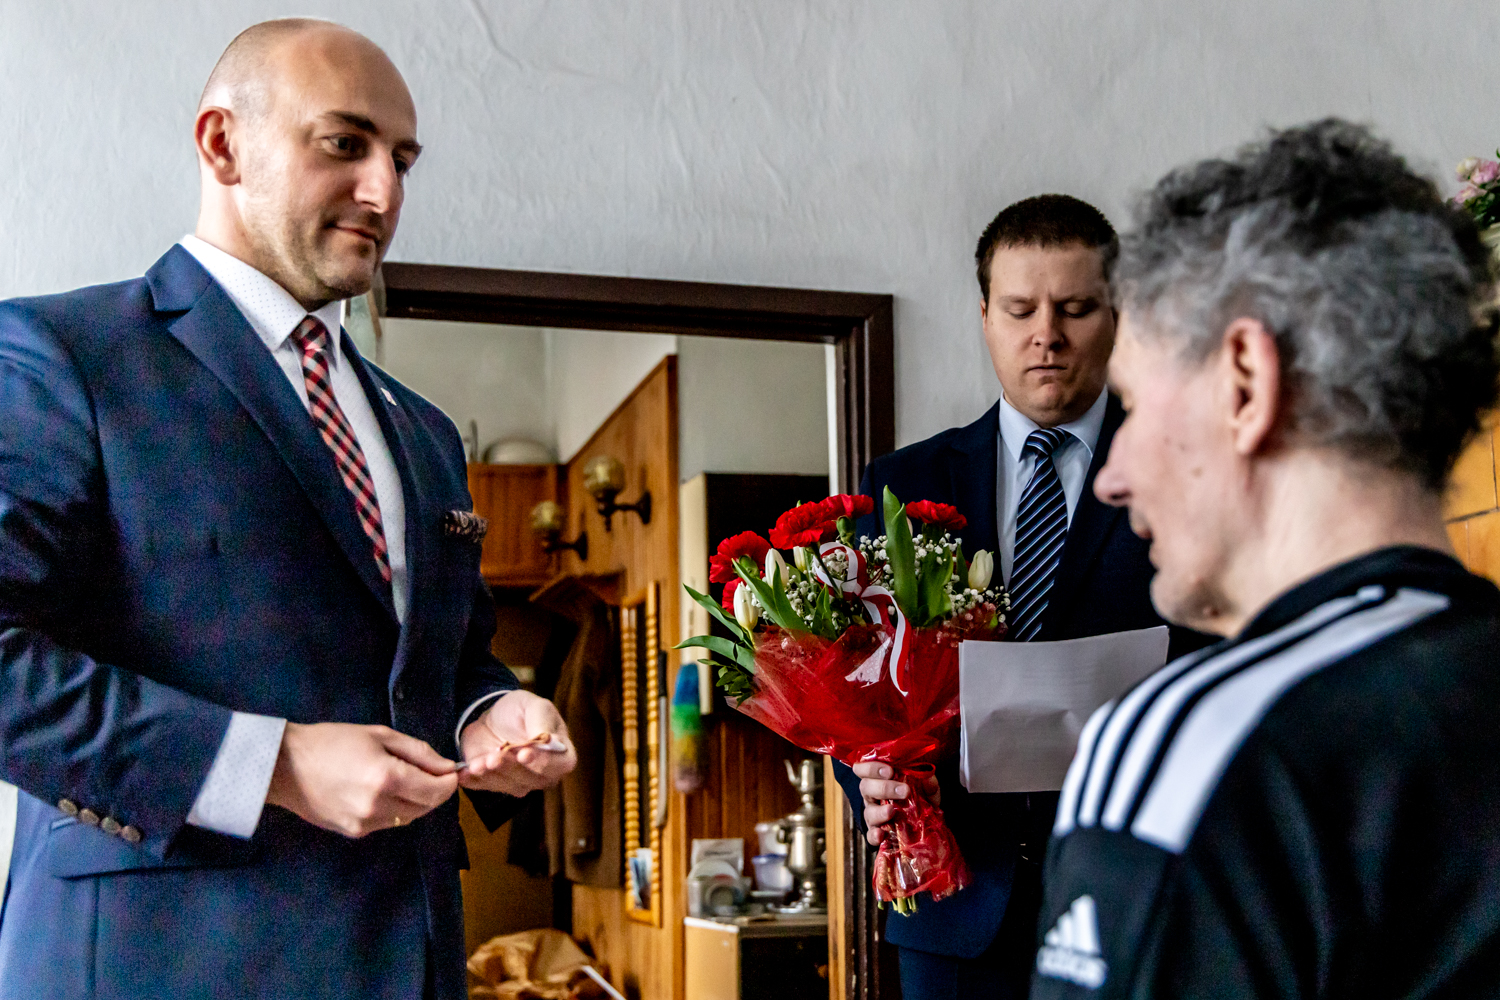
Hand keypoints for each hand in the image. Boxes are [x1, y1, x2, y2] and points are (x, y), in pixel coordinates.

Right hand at [265, 722, 458, 837]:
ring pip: (408, 818)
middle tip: (428, 773)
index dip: (449, 782)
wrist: (285, 766)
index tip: (450, 772)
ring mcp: (365, 823)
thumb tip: (447, 768)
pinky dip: (394, 809)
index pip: (436, 791)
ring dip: (415, 802)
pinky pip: (387, 823)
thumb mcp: (380, 736)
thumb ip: (418, 753)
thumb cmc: (332, 741)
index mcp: (387, 778)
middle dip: (434, 792)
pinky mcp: (353, 832)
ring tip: (402, 780)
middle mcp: (379, 806)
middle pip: (426, 808)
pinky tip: (380, 792)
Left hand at [459, 690, 577, 795]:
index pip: (562, 764)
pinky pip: (486, 787)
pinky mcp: (495, 783)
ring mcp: (520, 781)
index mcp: (560, 751)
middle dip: (512, 768)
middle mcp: (544, 772)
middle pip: (534, 779)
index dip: (545, 762)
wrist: (491, 717)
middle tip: (496, 756)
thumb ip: (542, 721)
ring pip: (511, 786)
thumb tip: (548, 740)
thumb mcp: (534, 705)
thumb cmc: (520, 710)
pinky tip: (465, 772)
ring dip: (494, 775)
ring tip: (480, 762)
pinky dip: (474, 780)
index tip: (524, 753)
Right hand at [853, 761, 940, 847]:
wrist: (925, 825)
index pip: (864, 768)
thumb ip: (928, 783)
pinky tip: (881, 835)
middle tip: (904, 791)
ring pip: (868, 811)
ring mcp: (873, 815)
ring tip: (892, 811)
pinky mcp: (876, 833)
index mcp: (879, 779)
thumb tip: (928, 778)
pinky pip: (870, 835)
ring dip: (880, 811)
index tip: (890, 770)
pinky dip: (874, 835)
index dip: (872, 767)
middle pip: (866, 787)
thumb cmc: (920, 799)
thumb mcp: (927, 789)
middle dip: (884, 788)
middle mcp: (872, 796)